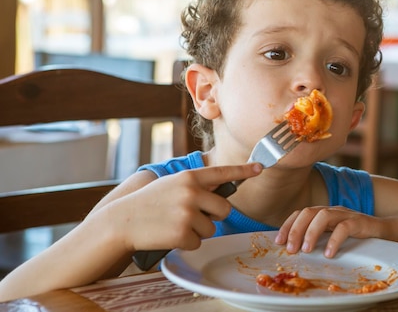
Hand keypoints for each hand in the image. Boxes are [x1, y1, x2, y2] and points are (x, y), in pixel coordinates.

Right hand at [103, 163, 261, 252]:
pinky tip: (169, 235)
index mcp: (189, 177)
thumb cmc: (149, 202)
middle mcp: (191, 192)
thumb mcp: (172, 184)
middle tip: (193, 216)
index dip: (244, 171)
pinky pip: (198, 243)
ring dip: (197, 231)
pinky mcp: (182, 233)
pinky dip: (186, 243)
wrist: (122, 221)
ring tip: (174, 224)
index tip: (260, 167)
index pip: (222, 172)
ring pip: (211, 228)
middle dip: (214, 216)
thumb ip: (196, 185)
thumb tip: (222, 188)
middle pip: (224, 209)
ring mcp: (187, 213)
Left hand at [274, 206, 383, 257]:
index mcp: (323, 212)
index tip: (278, 241)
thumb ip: (318, 237)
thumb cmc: (356, 236)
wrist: (385, 231)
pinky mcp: (360, 222)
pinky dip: (334, 240)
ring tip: (306, 250)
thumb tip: (295, 249)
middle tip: (290, 249)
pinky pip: (345, 227)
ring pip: (323, 215)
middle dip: (295, 230)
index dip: (288, 225)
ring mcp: (346, 214)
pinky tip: (329, 253)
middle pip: (308, 212)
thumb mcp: (333, 234)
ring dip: (311, 233)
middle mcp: (333, 210)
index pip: (300, 213)